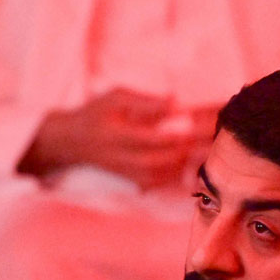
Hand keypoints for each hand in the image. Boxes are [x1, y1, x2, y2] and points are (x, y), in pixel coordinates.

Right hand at [19, 88, 198, 189]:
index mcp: (116, 134)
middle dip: (186, 150)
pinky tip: (191, 162)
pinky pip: (158, 182)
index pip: (151, 137)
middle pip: (160, 159)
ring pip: (161, 174)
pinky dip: (177, 174)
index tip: (198, 124)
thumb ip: (145, 101)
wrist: (71, 142)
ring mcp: (126, 172)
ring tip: (204, 149)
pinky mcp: (131, 180)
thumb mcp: (115, 97)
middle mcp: (121, 157)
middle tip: (209, 138)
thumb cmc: (95, 113)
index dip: (176, 133)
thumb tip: (176, 102)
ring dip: (184, 163)